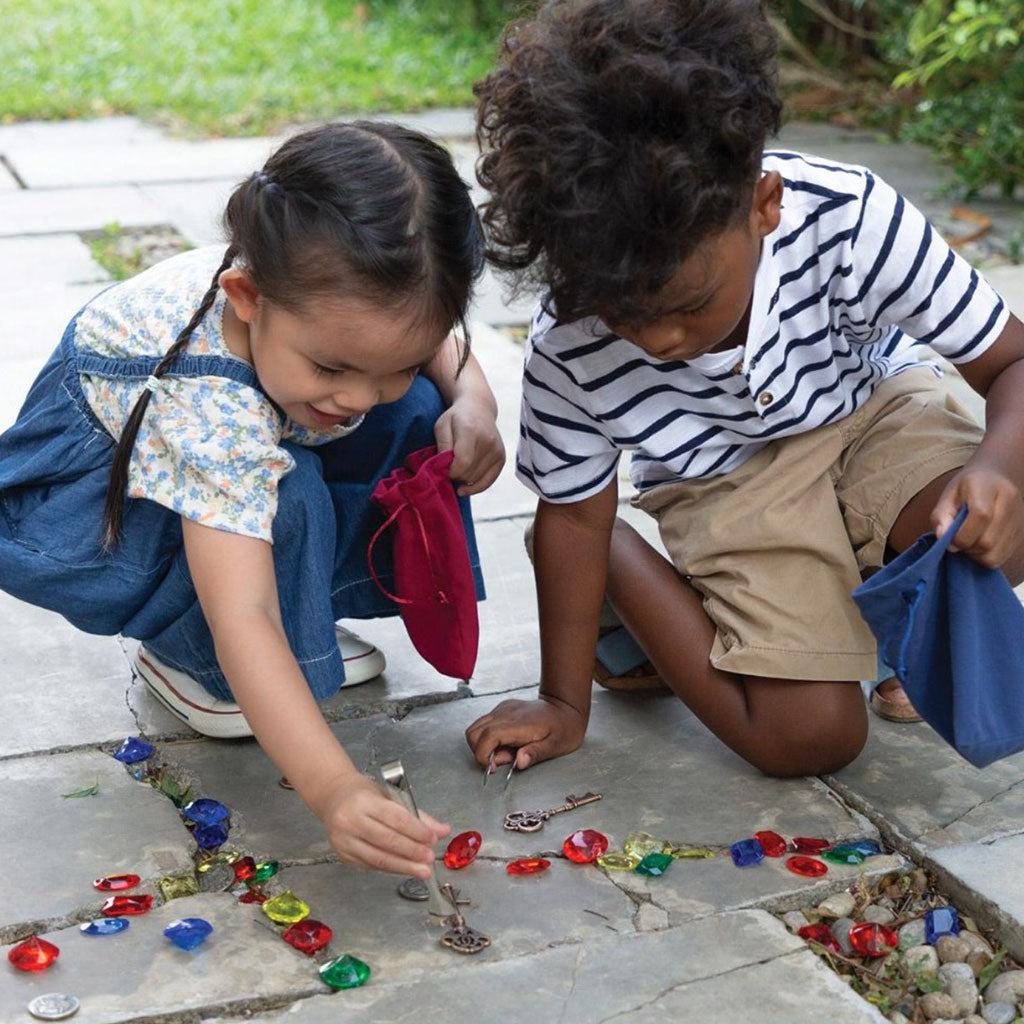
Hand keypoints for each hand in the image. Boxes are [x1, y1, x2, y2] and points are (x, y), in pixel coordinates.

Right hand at [317, 774, 449, 876]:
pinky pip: (371, 865)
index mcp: (364, 802)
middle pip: (388, 841)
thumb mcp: (390, 796)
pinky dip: (390, 868)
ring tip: (422, 870)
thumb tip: (442, 831)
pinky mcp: (343, 856)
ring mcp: (344, 841)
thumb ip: (417, 814)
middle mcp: (350, 822)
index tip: (433, 839)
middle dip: (412, 852)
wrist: (334, 797)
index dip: (417, 831)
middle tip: (430, 858)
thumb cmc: (364, 795)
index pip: (396, 819)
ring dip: (404, 866)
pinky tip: (404, 868)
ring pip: (379, 859)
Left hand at [434, 397, 504, 496]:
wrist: (478, 408)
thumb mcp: (441, 426)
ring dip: (463, 479)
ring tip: (458, 466)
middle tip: (448, 465)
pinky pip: (488, 482)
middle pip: (468, 474)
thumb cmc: (456, 418)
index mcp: (471, 431)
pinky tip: (464, 488)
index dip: (449, 471)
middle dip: (454, 474)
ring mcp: (497, 451)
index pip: (461, 463)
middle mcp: (488, 441)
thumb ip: (442, 447)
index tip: (442, 466)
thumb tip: (445, 469)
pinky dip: (475, 488)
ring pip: (475, 480)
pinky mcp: (501, 458)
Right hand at [465, 695, 586, 771]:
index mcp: (519, 723)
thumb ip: (536, 753)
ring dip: (483, 745)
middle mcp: (506, 713)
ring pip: (476, 727)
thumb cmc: (563, 728)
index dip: (483, 755)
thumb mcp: (556, 746)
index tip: (493, 768)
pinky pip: (485, 724)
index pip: (487, 736)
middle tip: (503, 760)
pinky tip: (508, 743)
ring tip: (506, 752)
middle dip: (481, 752)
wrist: (566, 706)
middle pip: (474, 732)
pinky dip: (489, 738)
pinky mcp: (503, 708)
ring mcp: (503, 709)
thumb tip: (519, 762)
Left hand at [931, 463, 1023, 567]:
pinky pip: (1002, 557)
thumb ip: (941, 516)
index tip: (950, 538)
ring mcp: (1019, 519)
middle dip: (967, 547)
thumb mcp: (948, 496)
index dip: (962, 535)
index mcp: (987, 486)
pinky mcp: (1022, 533)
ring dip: (976, 555)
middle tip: (958, 540)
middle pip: (988, 541)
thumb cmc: (966, 487)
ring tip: (969, 541)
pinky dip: (986, 557)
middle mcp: (1009, 501)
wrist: (996, 477)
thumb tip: (943, 538)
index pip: (981, 516)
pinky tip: (979, 544)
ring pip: (995, 554)